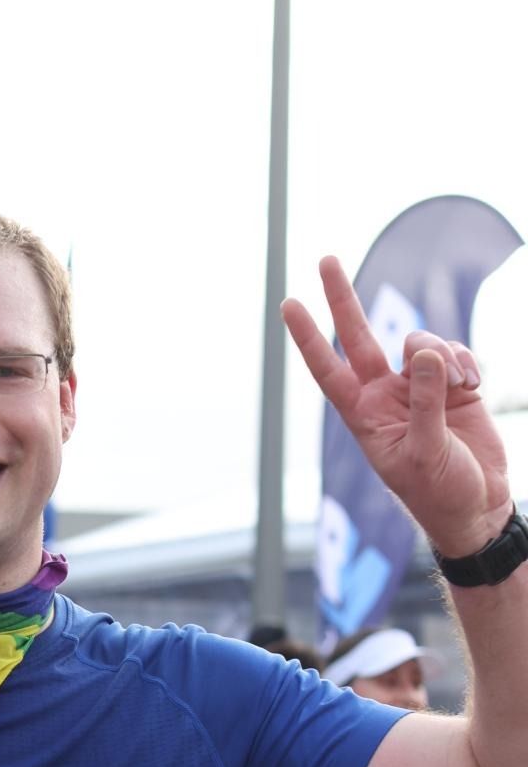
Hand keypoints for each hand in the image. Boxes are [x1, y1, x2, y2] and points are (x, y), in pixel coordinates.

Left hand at [283, 258, 512, 558]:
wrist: (479, 507)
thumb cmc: (441, 492)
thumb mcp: (427, 452)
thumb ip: (425, 401)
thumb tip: (422, 352)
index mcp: (365, 417)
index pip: (329, 370)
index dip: (308, 338)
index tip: (288, 304)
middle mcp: (386, 395)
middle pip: (359, 337)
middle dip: (343, 299)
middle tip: (324, 259)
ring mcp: (419, 387)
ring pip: (421, 343)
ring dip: (442, 355)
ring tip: (460, 387)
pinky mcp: (453, 384)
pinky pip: (454, 352)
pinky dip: (466, 362)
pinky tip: (475, 385)